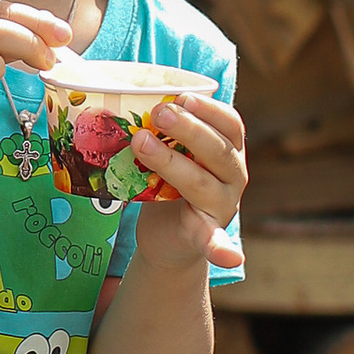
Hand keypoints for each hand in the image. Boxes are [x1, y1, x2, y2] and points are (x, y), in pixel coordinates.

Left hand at [129, 87, 248, 267]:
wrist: (169, 237)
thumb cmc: (167, 182)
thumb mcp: (169, 151)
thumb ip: (160, 130)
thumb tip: (121, 96)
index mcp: (227, 149)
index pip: (230, 123)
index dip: (209, 109)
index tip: (183, 96)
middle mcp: (232, 175)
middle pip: (217, 149)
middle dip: (188, 129)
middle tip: (159, 113)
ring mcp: (222, 206)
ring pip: (201, 183)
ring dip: (171, 162)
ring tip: (141, 142)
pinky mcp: (206, 233)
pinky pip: (214, 239)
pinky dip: (221, 248)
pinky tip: (229, 257)